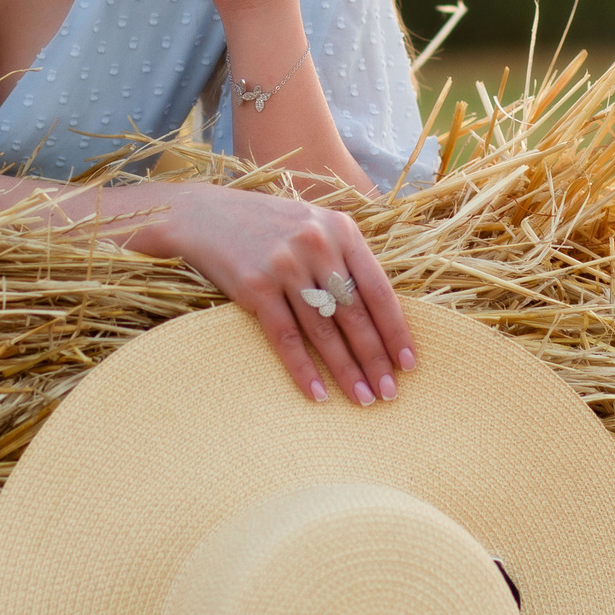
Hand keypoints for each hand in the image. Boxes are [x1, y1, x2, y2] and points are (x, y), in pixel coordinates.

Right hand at [134, 182, 415, 405]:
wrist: (205, 215)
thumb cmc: (268, 227)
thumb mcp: (314, 227)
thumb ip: (344, 259)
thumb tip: (379, 315)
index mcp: (341, 230)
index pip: (378, 289)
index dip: (395, 330)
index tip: (409, 363)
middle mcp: (317, 245)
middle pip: (354, 314)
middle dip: (375, 358)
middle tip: (390, 393)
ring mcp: (285, 265)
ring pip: (325, 330)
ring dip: (346, 370)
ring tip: (362, 399)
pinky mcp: (255, 286)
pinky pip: (287, 337)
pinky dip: (303, 368)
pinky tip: (317, 393)